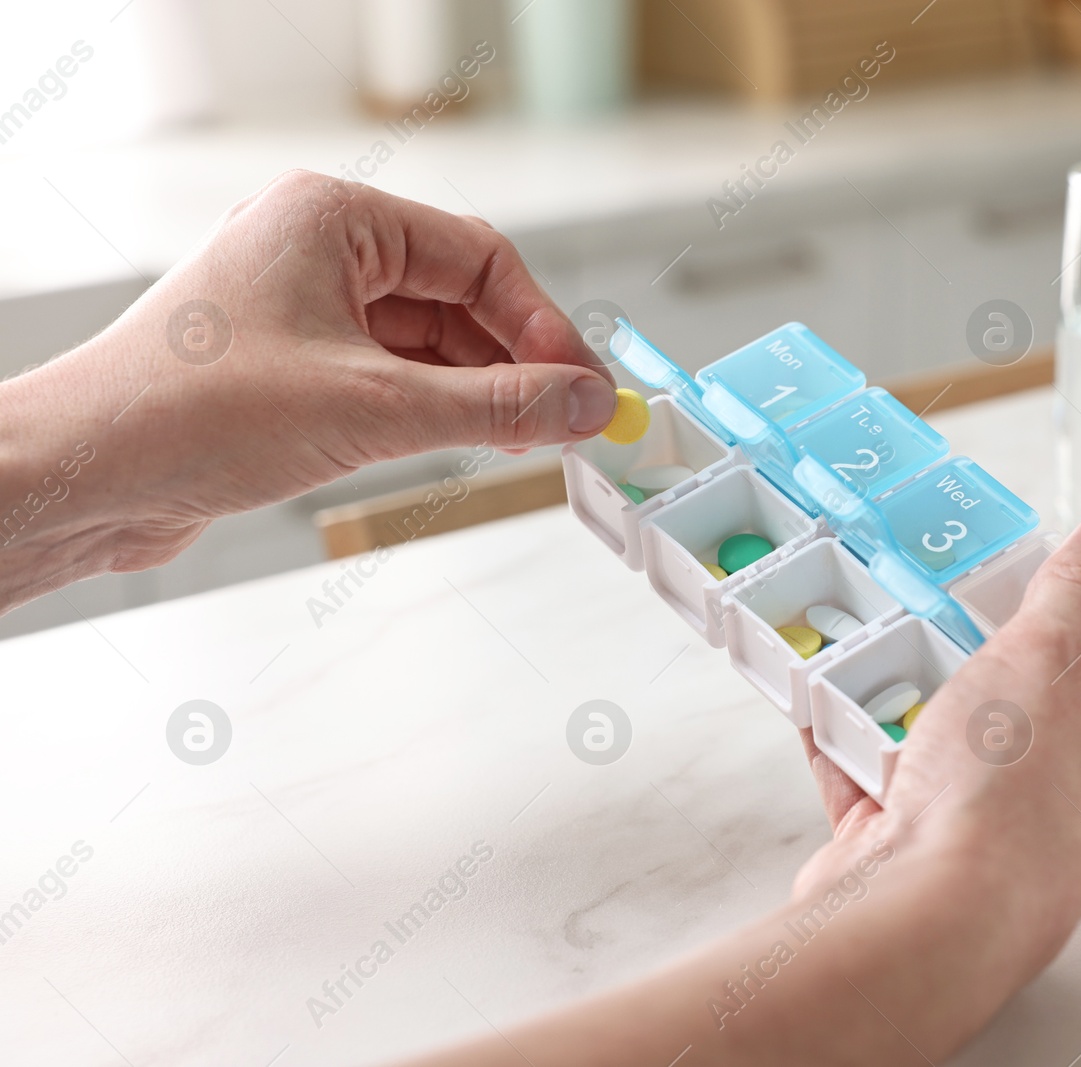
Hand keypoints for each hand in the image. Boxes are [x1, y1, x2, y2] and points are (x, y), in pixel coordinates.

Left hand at [0, 170, 613, 608]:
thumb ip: (497, 407)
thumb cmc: (188, 415)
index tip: (586, 388)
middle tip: (571, 422)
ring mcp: (305, 308)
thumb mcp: (374, 410)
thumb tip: (586, 403)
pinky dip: (437, 409)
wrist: (85, 476)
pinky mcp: (294, 364)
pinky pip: (393, 375)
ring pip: (429, 342)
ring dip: (480, 392)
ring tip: (528, 442)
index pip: (477, 259)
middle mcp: (319, 251)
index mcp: (333, 219)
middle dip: (517, 362)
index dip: (543, 326)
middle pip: (458, 299)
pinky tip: (471, 443)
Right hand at [414, 506, 1080, 1066]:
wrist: (915, 920)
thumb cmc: (1002, 807)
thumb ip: (1077, 589)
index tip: (1010, 580)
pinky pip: (879, 774)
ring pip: (939, 735)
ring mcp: (984, 832)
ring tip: (863, 637)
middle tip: (925, 601)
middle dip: (960, 650)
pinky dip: (850, 736)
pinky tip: (821, 695)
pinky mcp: (913, 849)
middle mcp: (1065, 804)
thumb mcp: (1044, 660)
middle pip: (1015, 695)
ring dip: (897, 689)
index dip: (1061, 614)